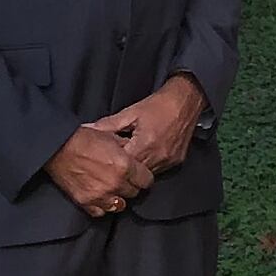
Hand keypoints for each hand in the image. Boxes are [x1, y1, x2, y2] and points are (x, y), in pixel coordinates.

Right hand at [43, 124, 153, 216]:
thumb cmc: (83, 138)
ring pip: (120, 205)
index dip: (144, 177)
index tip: (140, 175)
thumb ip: (127, 149)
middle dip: (131, 186)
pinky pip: (101, 212)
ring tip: (113, 189)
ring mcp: (100, 195)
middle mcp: (115, 183)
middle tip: (125, 180)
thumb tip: (135, 154)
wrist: (58, 147)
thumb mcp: (111, 136)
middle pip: (134, 193)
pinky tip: (100, 196)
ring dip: (118, 197)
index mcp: (124, 165)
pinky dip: (102, 206)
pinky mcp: (85, 202)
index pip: (147, 181)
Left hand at [86, 75, 206, 177]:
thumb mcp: (130, 112)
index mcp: (144, 144)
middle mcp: (158, 156)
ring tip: (132, 156)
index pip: (122, 165)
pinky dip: (150, 165)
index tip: (107, 157)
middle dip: (124, 168)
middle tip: (117, 160)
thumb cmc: (158, 105)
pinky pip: (159, 170)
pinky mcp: (177, 162)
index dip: (112, 162)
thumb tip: (88, 130)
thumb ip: (108, 125)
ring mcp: (168, 161)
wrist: (186, 101)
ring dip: (137, 168)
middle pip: (133, 173)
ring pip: (146, 175)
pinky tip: (146, 155)